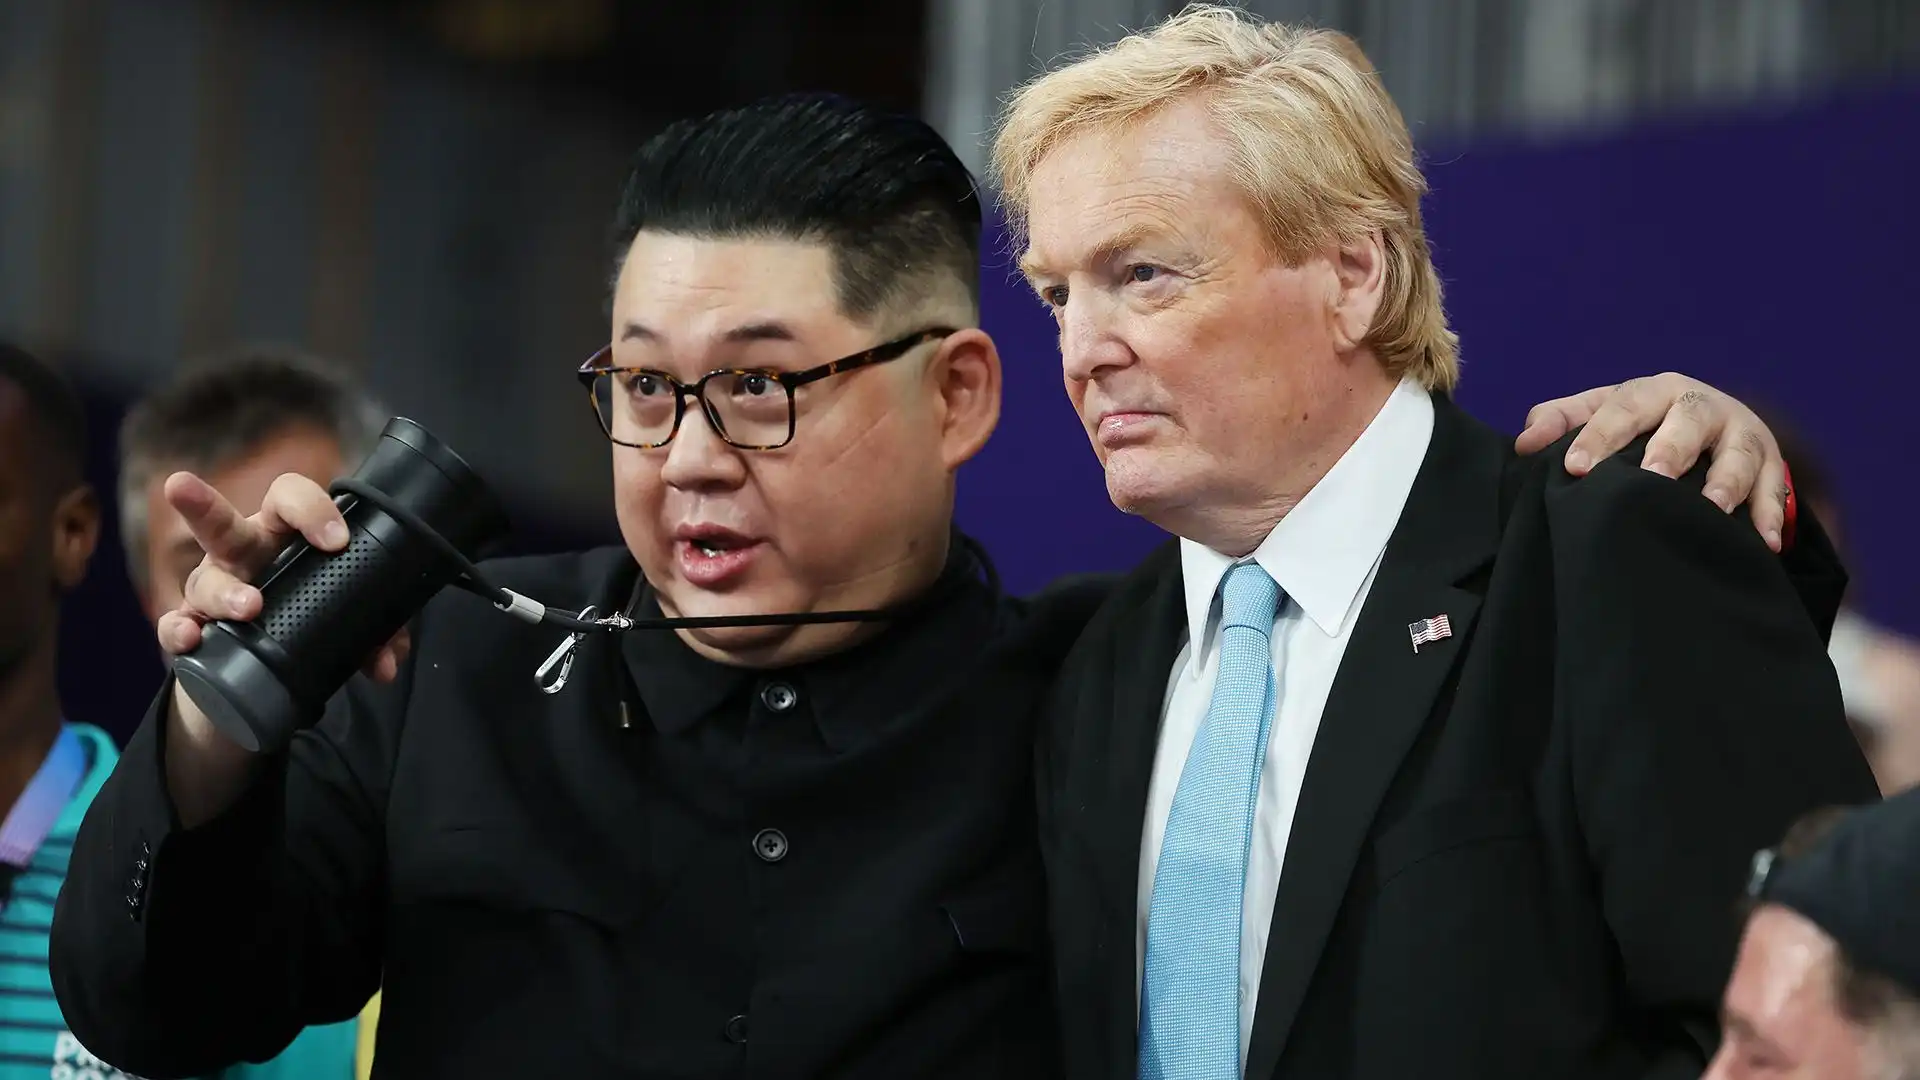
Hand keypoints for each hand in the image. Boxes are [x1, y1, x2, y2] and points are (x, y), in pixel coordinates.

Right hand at [157, 471, 409, 681]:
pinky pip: (176, 625)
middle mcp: (241, 553)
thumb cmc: (312, 605)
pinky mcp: (195, 623)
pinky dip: (179, 630)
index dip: (311, 509)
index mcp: (281, 534)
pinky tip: (189, 637)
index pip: (288, 498)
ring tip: (248, 607)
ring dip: (225, 593)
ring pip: (205, 581)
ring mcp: (213, 587)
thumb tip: (386, 663)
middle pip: (221, 524)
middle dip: (201, 503)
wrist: (269, 654)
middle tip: (180, 485)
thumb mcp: (346, 612)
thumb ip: (375, 632)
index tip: (337, 540)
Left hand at [1515, 373, 1789, 552]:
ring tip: (1712, 508)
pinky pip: (1775, 489)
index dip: (1601, 434)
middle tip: (1653, 478)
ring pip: (1739, 452)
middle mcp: (1701, 406)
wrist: (1709, 426)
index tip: (1576, 467)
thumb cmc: (1642, 424)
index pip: (1626, 405)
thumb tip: (1524, 443)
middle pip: (1690, 420)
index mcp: (1655, 391)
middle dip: (1671, 448)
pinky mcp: (1770, 465)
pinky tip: (1764, 542)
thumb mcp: (1603, 414)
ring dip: (1728, 480)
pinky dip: (1770, 514)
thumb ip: (1562, 423)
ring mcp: (1741, 434)